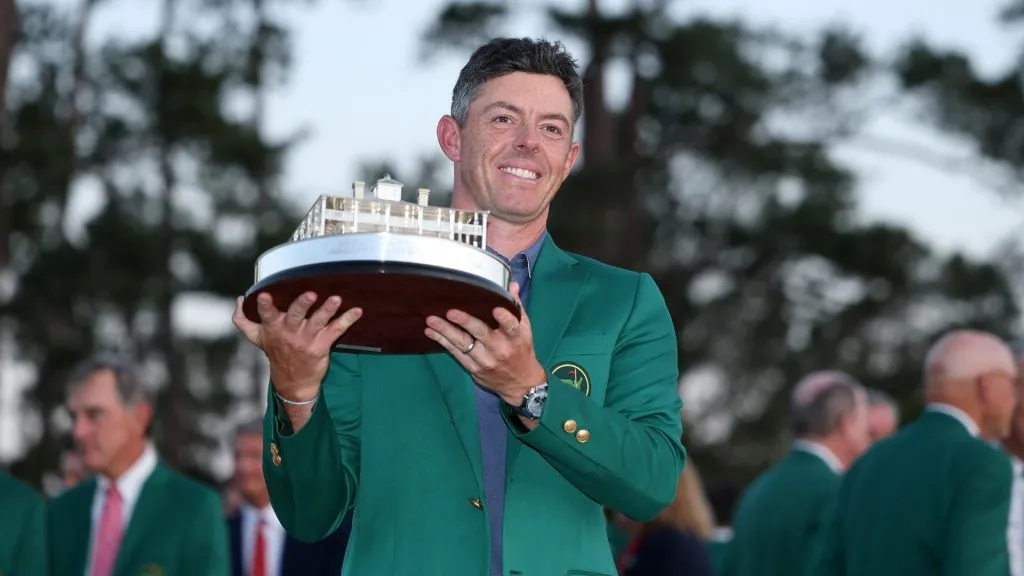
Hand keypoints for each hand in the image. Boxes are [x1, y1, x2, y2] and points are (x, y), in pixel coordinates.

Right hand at [233, 291, 362, 401]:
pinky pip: (336, 330)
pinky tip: (358, 311)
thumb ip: (244, 320)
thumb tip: (240, 299)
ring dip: (327, 309)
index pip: (266, 315)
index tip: (265, 295)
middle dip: (302, 304)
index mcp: (273, 328)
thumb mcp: (256, 338)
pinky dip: (348, 319)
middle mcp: (290, 332)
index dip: (265, 306)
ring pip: (318, 321)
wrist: (293, 381)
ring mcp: (308, 339)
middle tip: (310, 294)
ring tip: (336, 299)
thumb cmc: (275, 352)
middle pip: (295, 316)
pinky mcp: (323, 345)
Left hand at [424, 282, 546, 406]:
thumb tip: (512, 284)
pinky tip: (431, 332)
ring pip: (463, 344)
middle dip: (465, 322)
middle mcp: (500, 349)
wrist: (520, 383)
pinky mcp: (474, 368)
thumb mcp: (525, 329)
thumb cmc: (521, 350)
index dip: (504, 318)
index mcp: (516, 337)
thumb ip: (516, 307)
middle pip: (481, 333)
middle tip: (450, 312)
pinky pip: (456, 354)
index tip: (495, 309)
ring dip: (445, 331)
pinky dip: (442, 342)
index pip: (511, 326)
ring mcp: (485, 360)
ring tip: (431, 320)